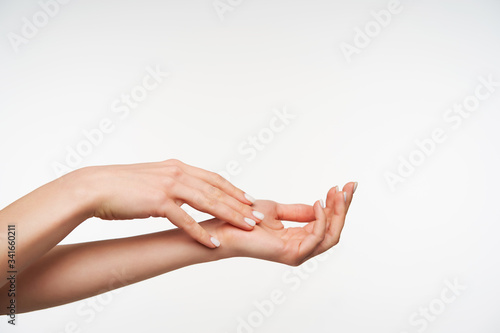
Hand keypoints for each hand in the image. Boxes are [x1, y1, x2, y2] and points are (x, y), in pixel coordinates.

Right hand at [71, 159, 263, 247]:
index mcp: (177, 167)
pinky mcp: (158, 202)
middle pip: (217, 190)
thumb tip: (182, 195)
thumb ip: (171, 184)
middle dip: (240, 204)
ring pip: (208, 202)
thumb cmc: (121, 186)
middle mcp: (177, 173)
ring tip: (247, 227)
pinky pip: (185, 220)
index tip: (248, 199)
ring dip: (230, 215)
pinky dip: (201, 232)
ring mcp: (168, 186)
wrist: (95, 186)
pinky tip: (213, 242)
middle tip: (258, 216)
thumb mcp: (152, 179)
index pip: (213, 178)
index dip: (233, 189)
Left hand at [214, 183, 355, 265]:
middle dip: (344, 208)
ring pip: (330, 235)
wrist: (228, 228)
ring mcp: (299, 254)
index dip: (337, 205)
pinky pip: (316, 238)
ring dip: (337, 212)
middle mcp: (302, 249)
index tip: (344, 187)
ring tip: (338, 193)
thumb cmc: (247, 220)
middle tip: (350, 187)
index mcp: (299, 239)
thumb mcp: (278, 210)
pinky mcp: (292, 254)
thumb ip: (299, 211)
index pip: (327, 224)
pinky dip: (320, 220)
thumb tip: (319, 206)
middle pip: (334, 230)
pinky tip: (319, 203)